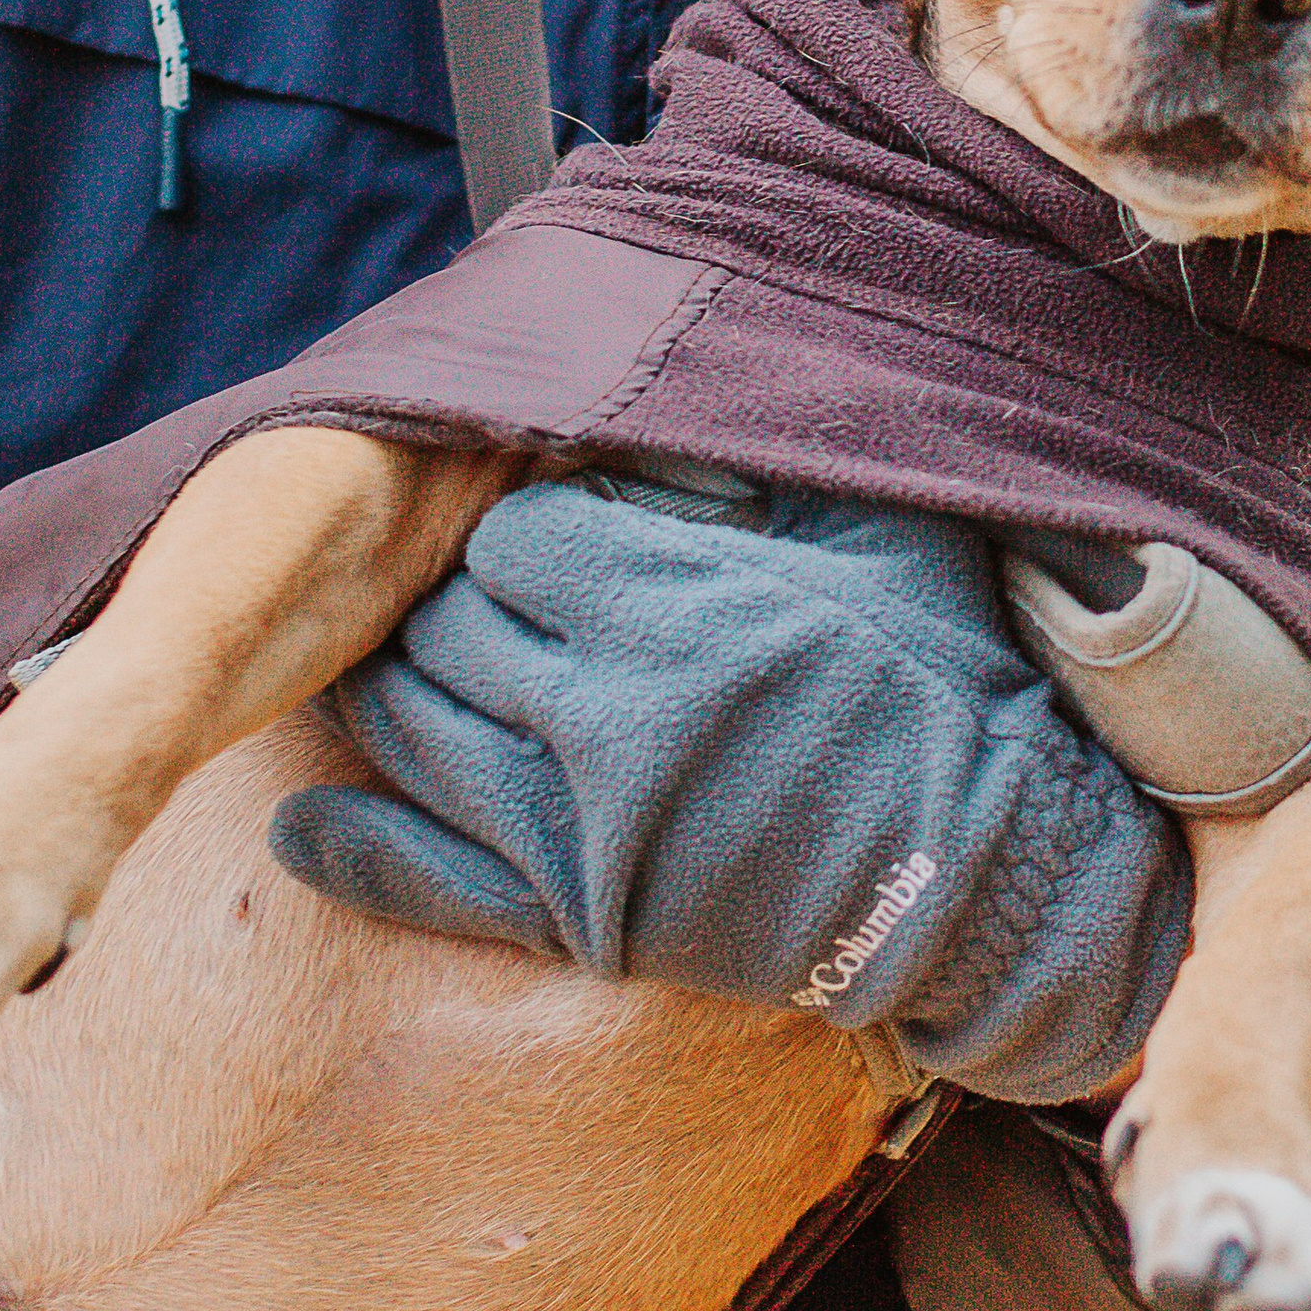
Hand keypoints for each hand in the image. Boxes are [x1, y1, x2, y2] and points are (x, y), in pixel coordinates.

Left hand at [272, 477, 1194, 1107]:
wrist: (1002, 884)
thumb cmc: (953, 693)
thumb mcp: (883, 541)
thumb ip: (772, 467)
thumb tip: (703, 389)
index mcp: (677, 601)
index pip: (512, 544)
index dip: (521, 541)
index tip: (549, 548)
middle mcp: (612, 708)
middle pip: (450, 634)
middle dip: (454, 615)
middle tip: (478, 615)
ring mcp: (586, 826)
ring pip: (417, 737)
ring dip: (400, 702)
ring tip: (408, 683)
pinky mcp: (586, 922)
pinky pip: (421, 877)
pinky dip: (348, 846)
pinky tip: (308, 825)